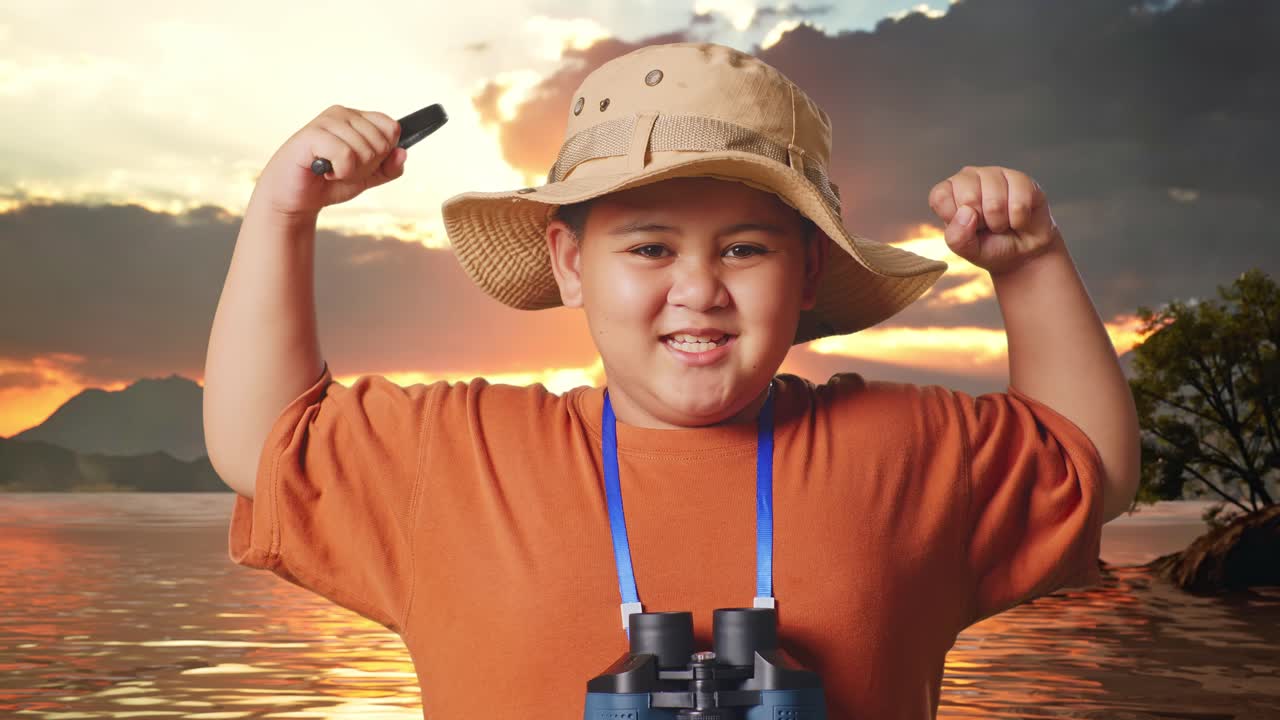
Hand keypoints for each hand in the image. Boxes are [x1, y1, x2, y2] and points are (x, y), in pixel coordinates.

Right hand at [253, 105, 406, 219]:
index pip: (392, 127)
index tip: (364, 163)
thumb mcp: (368, 178)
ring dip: (351, 171)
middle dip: (367, 167)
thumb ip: (389, 168)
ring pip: (365, 150)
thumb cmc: (329, 182)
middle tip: (343, 169)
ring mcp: (327, 121)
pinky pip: (346, 155)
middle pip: (382, 142)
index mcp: (357, 118)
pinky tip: (324, 171)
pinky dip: (340, 172)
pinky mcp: (312, 134)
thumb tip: (403, 153)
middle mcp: (343, 114)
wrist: (296, 198)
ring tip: (332, 170)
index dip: (385, 154)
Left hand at [927, 166, 1063, 276]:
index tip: (965, 227)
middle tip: (986, 226)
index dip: (953, 218)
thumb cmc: (991, 246)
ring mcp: (994, 174)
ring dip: (1001, 222)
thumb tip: (966, 212)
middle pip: (968, 197)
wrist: (1024, 250)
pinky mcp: (1020, 178)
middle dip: (981, 222)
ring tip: (1002, 223)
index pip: (940, 197)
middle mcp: (968, 178)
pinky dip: (1019, 220)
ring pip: (995, 201)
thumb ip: (958, 237)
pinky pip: (1019, 203)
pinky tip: (1017, 219)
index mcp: (947, 192)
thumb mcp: (968, 250)